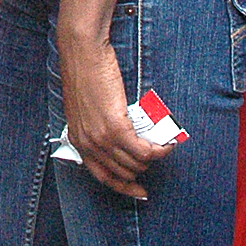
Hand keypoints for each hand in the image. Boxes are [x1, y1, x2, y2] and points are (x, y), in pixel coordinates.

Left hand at [59, 34, 172, 198]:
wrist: (83, 53)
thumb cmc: (86, 74)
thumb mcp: (85, 108)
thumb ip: (96, 127)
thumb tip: (119, 140)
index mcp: (78, 139)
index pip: (102, 176)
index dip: (123, 187)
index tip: (140, 192)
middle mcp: (87, 143)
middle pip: (123, 172)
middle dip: (142, 168)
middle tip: (155, 154)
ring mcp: (100, 137)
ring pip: (136, 163)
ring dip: (154, 158)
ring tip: (163, 146)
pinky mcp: (115, 128)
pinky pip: (144, 151)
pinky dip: (159, 151)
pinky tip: (167, 144)